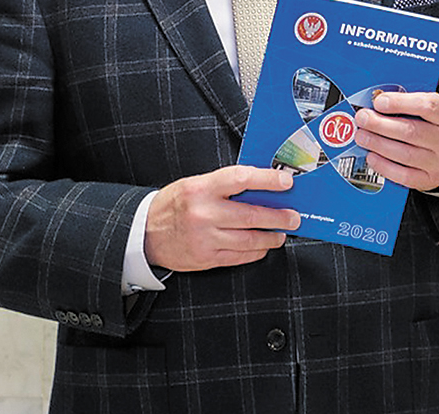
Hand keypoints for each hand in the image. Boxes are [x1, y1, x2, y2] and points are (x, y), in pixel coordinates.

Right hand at [144, 165, 299, 272]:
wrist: (144, 233)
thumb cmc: (175, 204)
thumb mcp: (196, 184)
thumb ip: (226, 185)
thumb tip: (263, 186)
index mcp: (201, 188)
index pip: (241, 179)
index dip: (267, 180)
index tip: (286, 182)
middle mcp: (203, 214)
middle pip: (251, 215)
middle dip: (278, 217)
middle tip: (293, 216)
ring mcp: (204, 238)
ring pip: (249, 239)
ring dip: (271, 237)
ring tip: (282, 233)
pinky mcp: (205, 258)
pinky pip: (239, 256)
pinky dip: (256, 251)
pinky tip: (263, 246)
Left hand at [353, 91, 438, 191]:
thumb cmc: (436, 128)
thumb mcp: (432, 110)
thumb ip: (409, 104)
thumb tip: (377, 102)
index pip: (427, 106)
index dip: (400, 103)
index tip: (379, 101)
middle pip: (411, 131)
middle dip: (381, 124)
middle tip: (363, 118)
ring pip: (405, 154)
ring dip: (378, 144)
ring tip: (362, 136)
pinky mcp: (429, 179)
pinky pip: (404, 176)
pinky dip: (384, 166)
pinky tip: (372, 156)